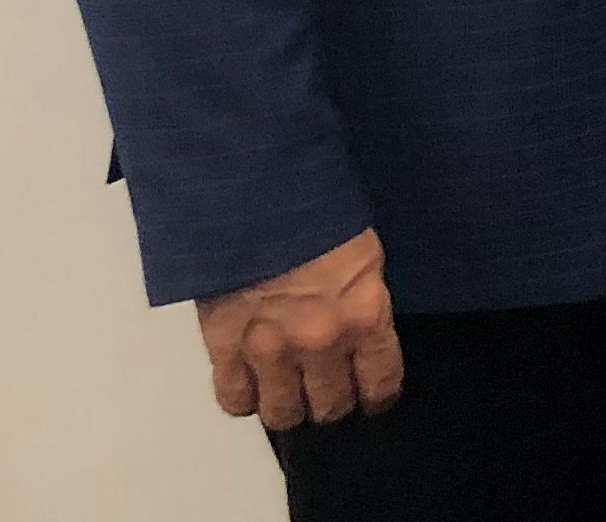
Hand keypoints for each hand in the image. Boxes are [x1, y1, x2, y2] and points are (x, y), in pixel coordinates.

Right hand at [197, 229, 401, 430]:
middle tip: (328, 391)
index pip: (381, 382)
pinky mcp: (224, 347)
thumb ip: (362, 304)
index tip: (372, 395)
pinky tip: (252, 383)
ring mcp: (269, 350)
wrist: (258, 192)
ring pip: (282, 414)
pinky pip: (233, 400)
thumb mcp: (364, 257)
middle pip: (330, 407)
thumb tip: (360, 336)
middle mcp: (319, 343)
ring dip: (289, 407)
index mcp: (363, 315)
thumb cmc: (321, 212)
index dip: (377, 394)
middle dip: (333, 403)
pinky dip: (244, 398)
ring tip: (290, 392)